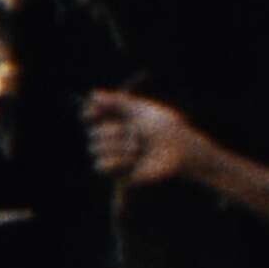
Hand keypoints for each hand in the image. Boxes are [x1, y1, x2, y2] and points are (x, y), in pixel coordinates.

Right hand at [78, 90, 193, 190]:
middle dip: (114, 132)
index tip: (92, 113)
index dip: (90, 113)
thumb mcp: (140, 109)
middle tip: (136, 133)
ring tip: (139, 147)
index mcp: (114, 120)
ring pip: (96, 149)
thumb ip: (117, 101)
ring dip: (120, 146)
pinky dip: (118, 160)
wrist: (178, 147)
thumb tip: (93, 94)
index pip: (90, 115)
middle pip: (93, 133)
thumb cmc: (163, 126)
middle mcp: (110, 137)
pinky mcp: (117, 173)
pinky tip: (134, 160)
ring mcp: (113, 155)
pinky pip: (101, 165)